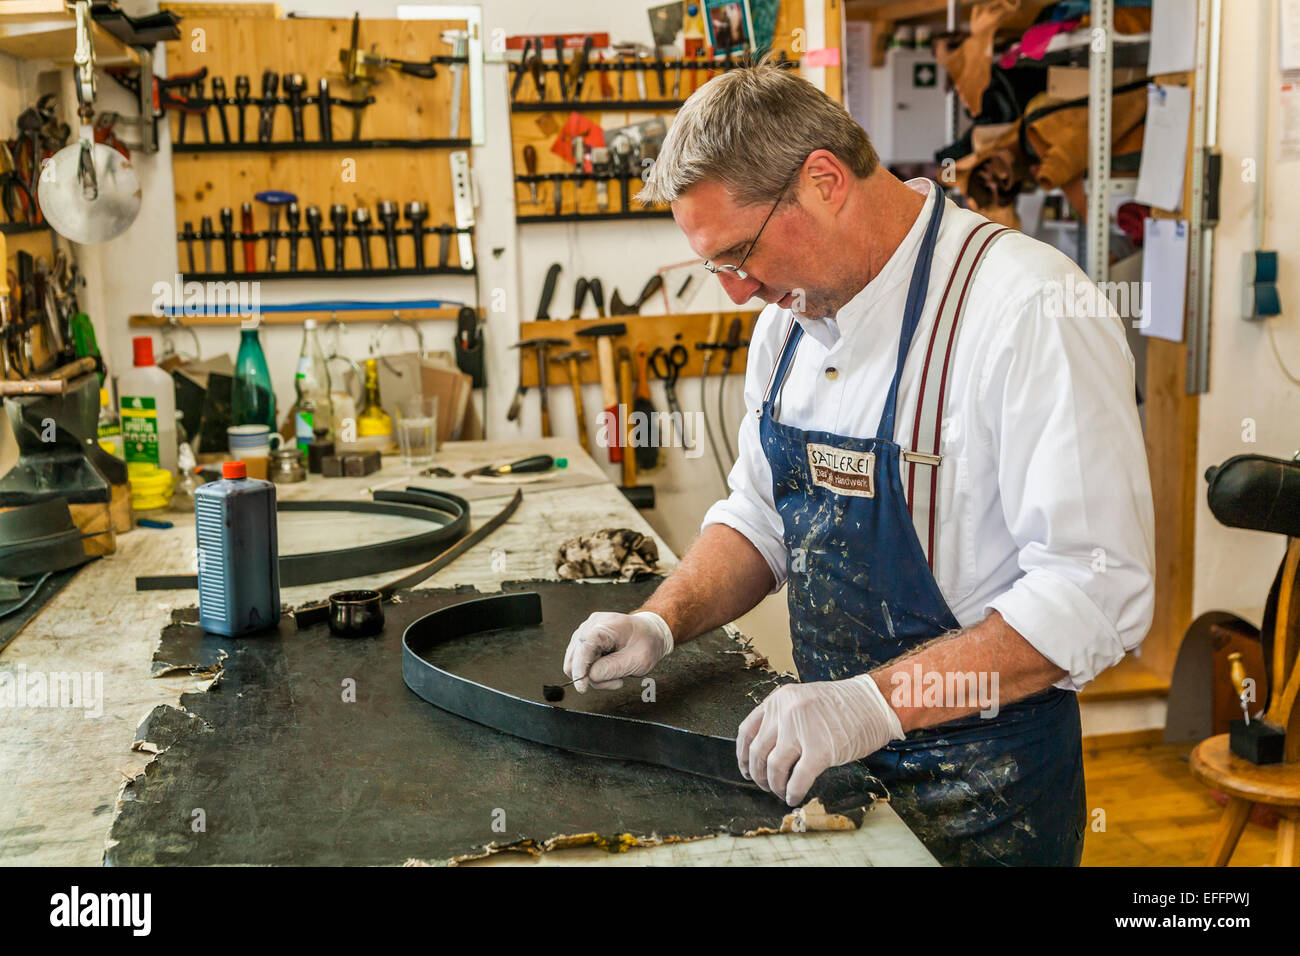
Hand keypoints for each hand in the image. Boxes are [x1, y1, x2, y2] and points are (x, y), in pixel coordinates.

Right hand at [562, 611, 673, 692]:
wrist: (650, 633)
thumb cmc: (647, 643)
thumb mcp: (639, 660)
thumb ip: (614, 668)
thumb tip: (590, 676)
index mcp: (607, 624)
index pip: (584, 646)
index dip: (580, 668)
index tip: (582, 688)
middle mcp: (591, 625)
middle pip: (576, 657)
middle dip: (591, 675)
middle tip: (615, 681)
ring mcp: (585, 631)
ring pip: (575, 662)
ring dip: (594, 675)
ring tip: (616, 674)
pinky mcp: (584, 640)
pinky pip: (579, 662)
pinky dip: (593, 671)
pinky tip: (609, 668)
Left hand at [736, 674, 903, 805]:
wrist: (874, 703)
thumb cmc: (844, 706)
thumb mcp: (804, 701)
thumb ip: (784, 720)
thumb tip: (769, 754)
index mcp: (779, 699)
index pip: (747, 730)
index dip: (742, 756)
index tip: (745, 769)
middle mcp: (786, 712)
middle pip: (758, 752)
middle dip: (759, 775)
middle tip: (765, 786)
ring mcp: (802, 730)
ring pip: (774, 767)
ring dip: (775, 786)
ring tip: (781, 792)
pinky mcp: (820, 750)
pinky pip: (797, 779)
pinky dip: (792, 792)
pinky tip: (794, 796)